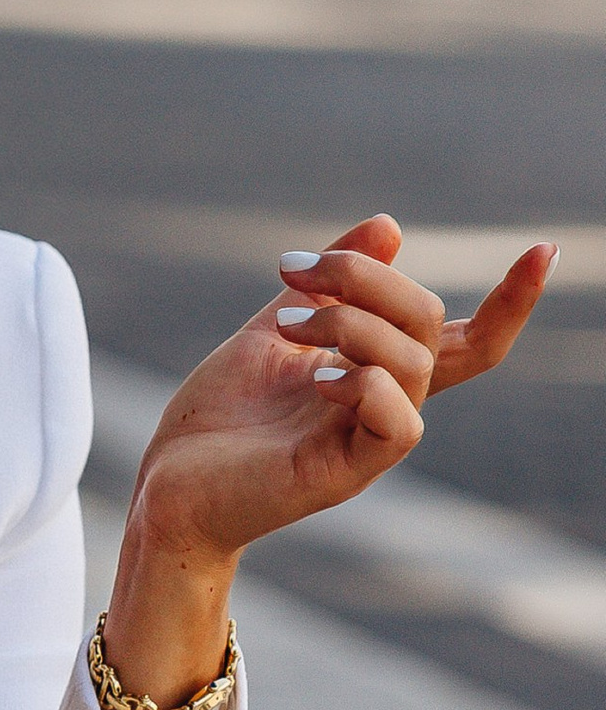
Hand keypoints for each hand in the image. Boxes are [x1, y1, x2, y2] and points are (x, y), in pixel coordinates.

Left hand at [96, 212, 553, 709]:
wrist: (167, 484)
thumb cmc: (220, 416)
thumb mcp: (275, 329)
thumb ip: (329, 284)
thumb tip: (391, 224)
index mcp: (378, 373)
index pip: (467, 338)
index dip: (512, 302)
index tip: (542, 250)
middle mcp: (385, 404)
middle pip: (429, 326)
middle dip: (368, 279)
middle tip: (293, 273)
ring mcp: (369, 440)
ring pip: (411, 364)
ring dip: (349, 323)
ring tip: (286, 323)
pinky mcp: (346, 472)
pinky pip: (399, 424)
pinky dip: (366, 383)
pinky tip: (316, 378)